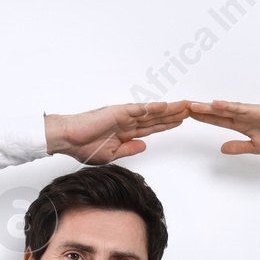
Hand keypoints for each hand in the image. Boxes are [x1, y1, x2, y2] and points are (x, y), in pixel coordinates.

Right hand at [45, 102, 189, 164]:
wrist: (68, 140)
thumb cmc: (83, 147)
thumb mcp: (112, 154)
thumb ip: (129, 149)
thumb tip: (145, 146)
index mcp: (126, 132)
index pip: (152, 128)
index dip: (168, 124)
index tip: (182, 121)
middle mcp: (128, 122)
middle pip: (157, 118)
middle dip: (175, 114)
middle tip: (191, 109)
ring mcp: (124, 116)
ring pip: (152, 112)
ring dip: (169, 109)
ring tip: (185, 105)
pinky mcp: (118, 112)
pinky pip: (139, 109)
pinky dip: (152, 107)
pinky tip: (165, 106)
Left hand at [186, 100, 259, 155]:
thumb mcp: (254, 147)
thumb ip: (238, 147)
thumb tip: (221, 149)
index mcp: (242, 125)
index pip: (218, 120)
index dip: (204, 118)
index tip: (189, 116)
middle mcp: (243, 116)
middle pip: (217, 112)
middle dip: (201, 110)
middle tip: (184, 107)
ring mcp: (250, 112)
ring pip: (225, 108)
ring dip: (209, 107)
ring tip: (194, 105)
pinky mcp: (258, 110)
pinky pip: (240, 108)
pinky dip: (228, 106)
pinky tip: (216, 104)